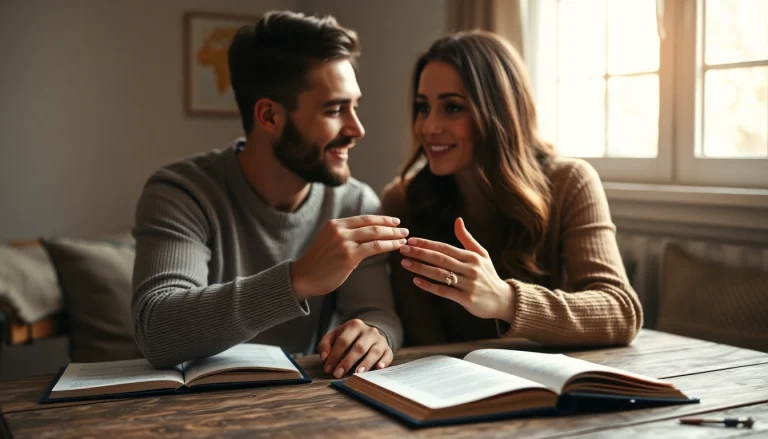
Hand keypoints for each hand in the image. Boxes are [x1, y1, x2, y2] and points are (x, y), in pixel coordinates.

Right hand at [291, 215, 407, 299]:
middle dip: (391, 227)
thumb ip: (345, 237)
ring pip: (376, 235)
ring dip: (393, 236)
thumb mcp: (329, 242)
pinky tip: (397, 246)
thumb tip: (367, 238)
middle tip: (404, 229)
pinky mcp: (349, 256)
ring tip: (404, 238)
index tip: (394, 221)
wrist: (303, 277)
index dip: (382, 219)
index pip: (364, 218)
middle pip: (372, 225)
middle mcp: (340, 230)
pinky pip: (375, 247)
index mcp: (335, 224)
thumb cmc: (317, 263)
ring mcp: (344, 242)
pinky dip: (389, 245)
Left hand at [317, 319, 392, 377]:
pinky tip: (378, 368)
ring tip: (357, 373)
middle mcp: (369, 331)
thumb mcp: (334, 336)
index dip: (335, 356)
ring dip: (365, 363)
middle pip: (358, 347)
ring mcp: (380, 340)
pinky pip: (387, 355)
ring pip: (374, 351)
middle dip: (347, 362)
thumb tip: (324, 357)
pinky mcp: (387, 349)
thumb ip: (325, 345)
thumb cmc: (348, 338)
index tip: (328, 369)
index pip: (343, 341)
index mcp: (354, 325)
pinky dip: (383, 362)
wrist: (368, 334)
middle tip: (338, 374)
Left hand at [399, 217, 515, 321]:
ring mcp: (468, 284)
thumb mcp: (481, 254)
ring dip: (421, 268)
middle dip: (420, 253)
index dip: (427, 244)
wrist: (503, 300)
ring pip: (440, 274)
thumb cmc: (488, 275)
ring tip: (405, 263)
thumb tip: (457, 220)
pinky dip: (429, 286)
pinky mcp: (467, 299)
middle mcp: (470, 268)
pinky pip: (444, 291)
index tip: (411, 240)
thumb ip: (467, 238)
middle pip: (440, 259)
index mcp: (472, 256)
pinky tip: (416, 281)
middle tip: (403, 249)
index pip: (445, 247)